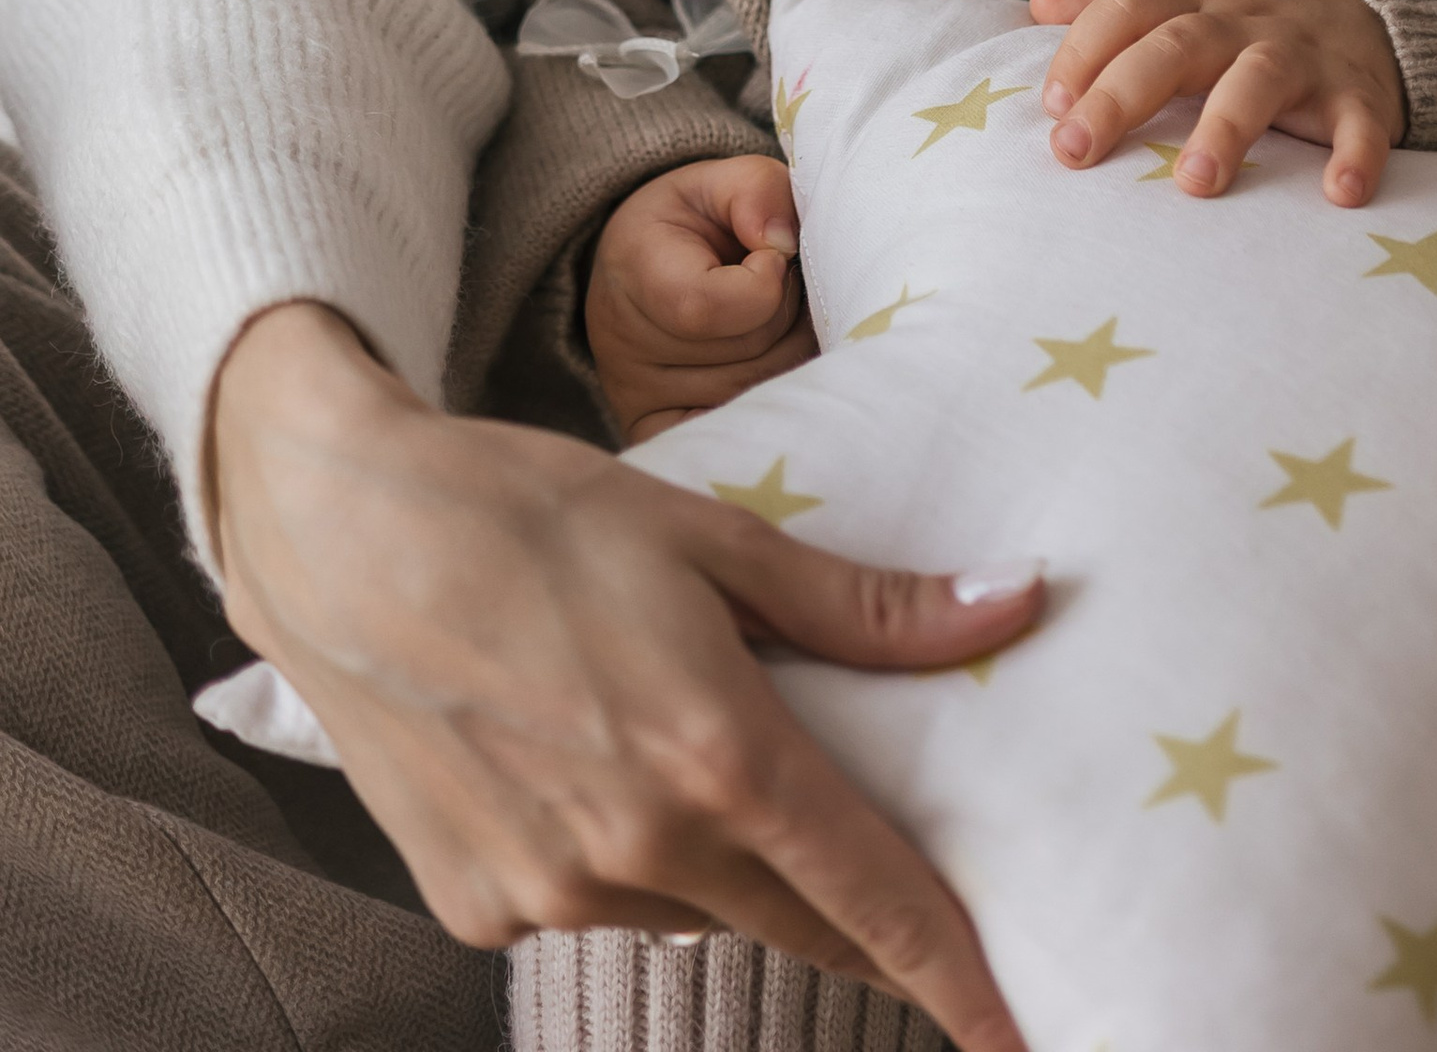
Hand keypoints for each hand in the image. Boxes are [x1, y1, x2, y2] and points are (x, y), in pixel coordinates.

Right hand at [208, 299, 1038, 1034]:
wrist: (340, 540)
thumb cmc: (534, 514)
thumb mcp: (714, 536)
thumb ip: (865, 606)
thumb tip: (1016, 604)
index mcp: (717, 757)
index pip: (874, 897)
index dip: (955, 973)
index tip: (1019, 1035)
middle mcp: (639, 852)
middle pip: (800, 922)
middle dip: (867, 925)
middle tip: (918, 903)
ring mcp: (553, 897)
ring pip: (700, 914)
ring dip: (735, 869)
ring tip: (710, 767)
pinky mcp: (481, 913)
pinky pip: (599, 911)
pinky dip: (629, 864)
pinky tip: (595, 773)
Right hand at [587, 155, 816, 443]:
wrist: (641, 264)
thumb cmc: (693, 220)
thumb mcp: (721, 181)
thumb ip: (757, 191)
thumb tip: (783, 243)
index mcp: (632, 268)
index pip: (706, 308)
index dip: (766, 282)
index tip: (772, 256)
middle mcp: (623, 344)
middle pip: (750, 352)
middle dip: (789, 312)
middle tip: (779, 282)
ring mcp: (636, 397)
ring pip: (759, 392)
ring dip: (789, 350)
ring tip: (768, 316)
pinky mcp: (655, 432)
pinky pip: (731, 436)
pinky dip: (769, 403)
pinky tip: (769, 366)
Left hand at [1026, 0, 1406, 203]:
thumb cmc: (1256, 16)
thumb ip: (1115, 5)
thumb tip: (1036, 7)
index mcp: (1195, 3)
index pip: (1128, 7)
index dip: (1083, 50)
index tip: (1052, 108)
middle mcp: (1243, 23)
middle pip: (1177, 45)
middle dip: (1122, 94)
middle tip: (1075, 152)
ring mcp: (1304, 57)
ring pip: (1260, 78)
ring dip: (1227, 125)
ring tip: (1193, 182)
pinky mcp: (1361, 95)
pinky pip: (1360, 123)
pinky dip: (1355, 155)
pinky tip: (1340, 194)